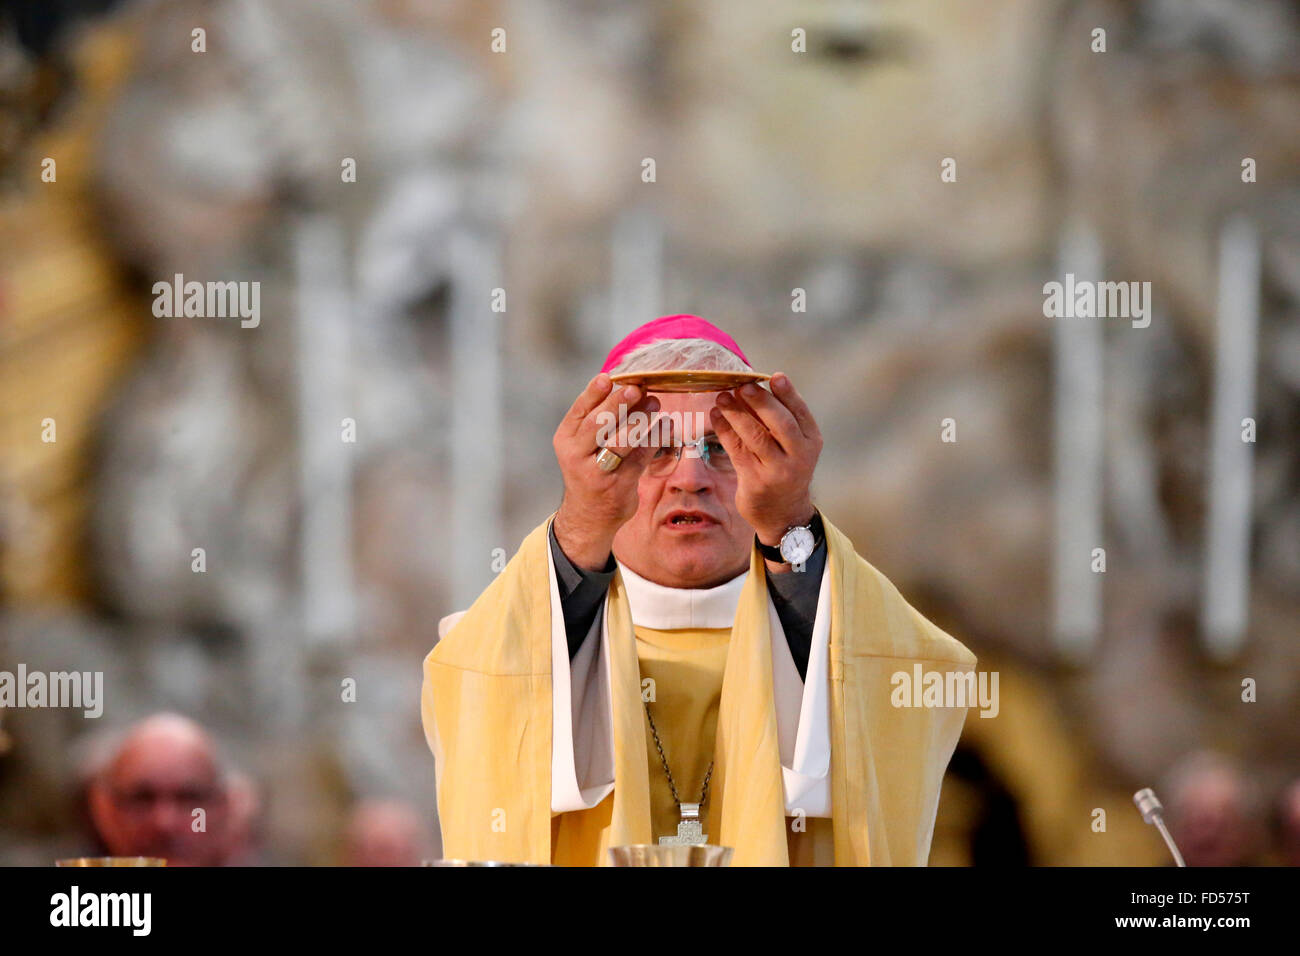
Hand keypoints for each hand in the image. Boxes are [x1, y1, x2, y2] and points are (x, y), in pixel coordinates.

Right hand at [552, 373, 662, 570]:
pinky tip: (666, 425)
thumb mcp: (583, 445)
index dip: (594, 393)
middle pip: (598, 424)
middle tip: (637, 388)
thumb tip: (630, 386)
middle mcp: (577, 455)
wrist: (588, 515)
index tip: (609, 377)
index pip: (579, 411)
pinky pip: (640, 458)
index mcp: (566, 438)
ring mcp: (597, 472)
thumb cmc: (589, 468)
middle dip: (618, 403)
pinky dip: (655, 439)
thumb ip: (600, 419)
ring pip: (621, 441)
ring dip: (641, 419)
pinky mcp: (619, 486)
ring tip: (655, 403)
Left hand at [709, 372, 821, 546]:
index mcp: (812, 442)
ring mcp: (778, 471)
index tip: (774, 376)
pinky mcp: (756, 482)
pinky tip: (716, 416)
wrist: (782, 512)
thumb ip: (780, 419)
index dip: (788, 393)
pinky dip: (725, 430)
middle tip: (742, 385)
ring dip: (736, 413)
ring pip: (755, 436)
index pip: (800, 413)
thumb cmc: (785, 467)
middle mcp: (799, 457)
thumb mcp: (793, 446)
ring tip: (722, 397)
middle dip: (760, 401)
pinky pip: (737, 450)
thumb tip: (752, 386)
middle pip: (780, 423)